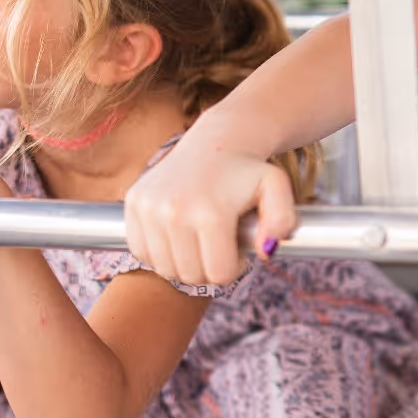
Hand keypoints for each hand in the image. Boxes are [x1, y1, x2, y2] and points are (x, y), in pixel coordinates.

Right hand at [123, 134, 294, 286]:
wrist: (213, 142)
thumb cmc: (247, 171)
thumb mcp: (277, 188)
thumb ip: (283, 220)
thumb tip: (265, 250)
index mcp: (210, 213)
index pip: (218, 275)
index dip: (233, 269)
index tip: (238, 252)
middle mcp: (173, 211)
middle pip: (189, 275)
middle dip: (209, 268)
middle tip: (219, 246)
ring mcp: (149, 208)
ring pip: (164, 269)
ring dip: (184, 262)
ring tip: (200, 240)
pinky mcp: (133, 204)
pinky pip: (141, 252)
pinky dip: (159, 252)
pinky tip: (177, 235)